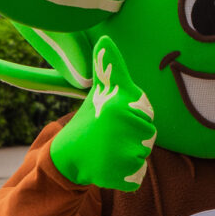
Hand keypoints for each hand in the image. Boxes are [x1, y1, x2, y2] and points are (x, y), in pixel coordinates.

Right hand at [50, 35, 155, 190]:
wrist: (66, 154)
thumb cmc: (91, 117)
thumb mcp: (101, 90)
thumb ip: (110, 66)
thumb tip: (106, 39)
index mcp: (120, 104)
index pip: (145, 114)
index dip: (132, 116)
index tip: (112, 116)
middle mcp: (121, 127)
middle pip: (148, 137)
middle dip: (132, 137)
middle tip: (109, 135)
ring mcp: (119, 154)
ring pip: (143, 156)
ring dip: (129, 156)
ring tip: (107, 150)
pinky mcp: (117, 177)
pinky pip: (136, 177)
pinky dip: (125, 176)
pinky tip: (107, 167)